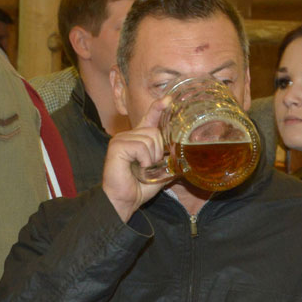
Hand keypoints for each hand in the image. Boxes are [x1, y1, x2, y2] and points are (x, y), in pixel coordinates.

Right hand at [102, 98, 169, 222]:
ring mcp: (121, 139)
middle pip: (155, 132)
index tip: (168, 99)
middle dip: (158, 152)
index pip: (149, 119)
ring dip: (151, 159)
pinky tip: (137, 169)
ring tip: (141, 170)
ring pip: (150, 139)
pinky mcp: (117, 146)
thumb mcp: (158, 173)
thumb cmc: (138, 189)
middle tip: (148, 168)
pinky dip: (144, 160)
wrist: (123, 202)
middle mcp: (128, 136)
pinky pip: (141, 146)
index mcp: (137, 140)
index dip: (158, 108)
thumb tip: (184, 161)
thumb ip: (168, 163)